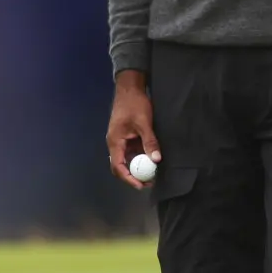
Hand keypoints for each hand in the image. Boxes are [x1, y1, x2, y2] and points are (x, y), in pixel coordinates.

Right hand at [106, 70, 161, 189]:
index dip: (129, 178)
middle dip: (134, 175)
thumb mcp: (144, 123)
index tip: (141, 185)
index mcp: (115, 142)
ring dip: (139, 166)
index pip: (118, 167)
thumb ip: (149, 141)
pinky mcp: (127, 136)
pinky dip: (141, 156)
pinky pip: (133, 150)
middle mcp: (116, 143)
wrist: (130, 88)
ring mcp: (121, 140)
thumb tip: (156, 159)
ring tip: (153, 173)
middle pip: (122, 166)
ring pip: (128, 158)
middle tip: (149, 182)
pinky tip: (152, 159)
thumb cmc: (134, 104)